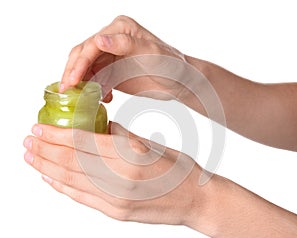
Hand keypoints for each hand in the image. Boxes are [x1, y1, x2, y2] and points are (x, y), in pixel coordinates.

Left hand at [23, 122, 204, 224]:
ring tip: (32, 158)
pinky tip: (51, 178)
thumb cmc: (178, 167)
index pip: (83, 143)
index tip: (38, 128)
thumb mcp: (150, 143)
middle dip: (45, 151)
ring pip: (72, 182)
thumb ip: (120, 137)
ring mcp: (117, 200)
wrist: (195, 200)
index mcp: (131, 155)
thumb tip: (97, 129)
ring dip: (48, 168)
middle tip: (28, 142)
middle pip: (71, 163)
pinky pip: (82, 199)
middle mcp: (121, 178)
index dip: (56, 135)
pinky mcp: (116, 213)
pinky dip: (63, 188)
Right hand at [60, 15, 188, 101]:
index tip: (71, 81)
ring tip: (79, 98)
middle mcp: (112, 40)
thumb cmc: (170, 64)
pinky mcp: (114, 71)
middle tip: (66, 91)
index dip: (79, 63)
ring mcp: (111, 56)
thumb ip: (124, 44)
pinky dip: (95, 90)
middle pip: (83, 55)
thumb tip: (98, 38)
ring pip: (87, 69)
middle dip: (73, 73)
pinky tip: (102, 99)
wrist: (180, 82)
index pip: (91, 45)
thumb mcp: (150, 52)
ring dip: (82, 83)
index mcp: (120, 29)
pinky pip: (97, 80)